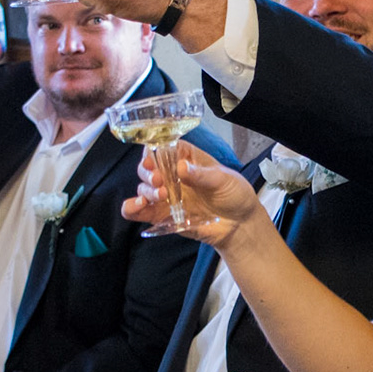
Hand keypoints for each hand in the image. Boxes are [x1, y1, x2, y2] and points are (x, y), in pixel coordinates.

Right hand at [122, 140, 263, 245]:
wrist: (240, 225)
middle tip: (159, 180)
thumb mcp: (224, 180)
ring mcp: (166, 195)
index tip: (153, 159)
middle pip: (148, 167)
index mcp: (186, 158)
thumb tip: (181, 167)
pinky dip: (132, 208)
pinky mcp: (162, 215)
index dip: (154, 151)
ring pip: (143, 187)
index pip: (163, 147)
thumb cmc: (235, 195)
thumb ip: (202, 175)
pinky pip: (139, 211)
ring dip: (146, 190)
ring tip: (161, 195)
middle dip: (148, 172)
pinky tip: (137, 206)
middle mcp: (172, 175)